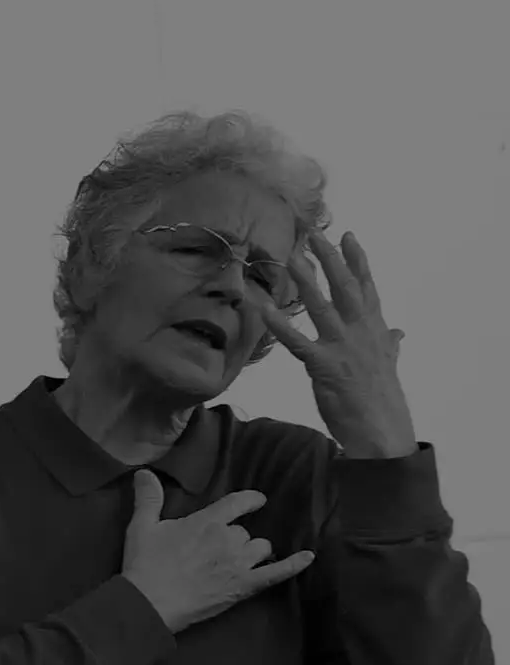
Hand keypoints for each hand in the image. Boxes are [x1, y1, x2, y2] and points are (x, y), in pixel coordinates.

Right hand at [121, 472, 313, 633]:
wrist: (150, 603)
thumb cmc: (144, 564)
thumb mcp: (141, 527)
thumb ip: (148, 499)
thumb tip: (144, 472)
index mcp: (208, 522)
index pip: (238, 502)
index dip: (250, 500)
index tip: (256, 501)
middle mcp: (229, 539)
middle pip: (245, 532)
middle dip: (234, 537)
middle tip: (217, 549)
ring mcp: (240, 564)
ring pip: (261, 548)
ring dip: (253, 551)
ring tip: (240, 558)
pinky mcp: (245, 586)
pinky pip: (277, 573)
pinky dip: (294, 565)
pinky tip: (308, 558)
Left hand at [270, 227, 417, 460]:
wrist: (381, 430)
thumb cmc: (381, 398)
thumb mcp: (388, 365)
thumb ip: (391, 344)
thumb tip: (399, 332)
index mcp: (376, 330)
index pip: (367, 287)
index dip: (358, 260)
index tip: (348, 235)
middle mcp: (361, 332)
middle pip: (346, 287)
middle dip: (331, 259)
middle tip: (316, 234)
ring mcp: (343, 348)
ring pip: (323, 307)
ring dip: (306, 281)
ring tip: (291, 258)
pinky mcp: (324, 366)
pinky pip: (298, 342)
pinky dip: (280, 325)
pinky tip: (264, 309)